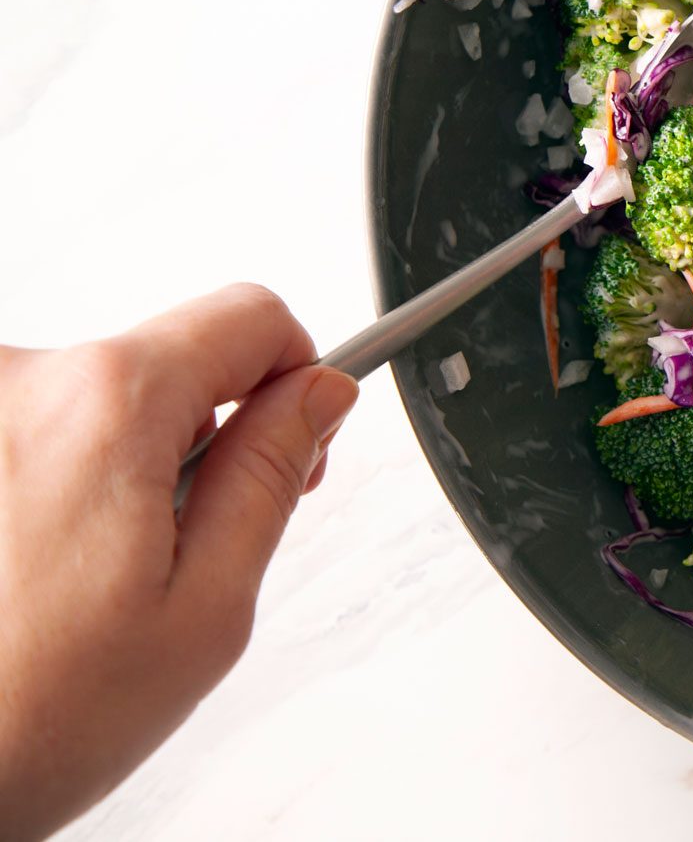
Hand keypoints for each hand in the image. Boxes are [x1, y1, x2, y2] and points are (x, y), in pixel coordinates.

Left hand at [0, 285, 357, 840]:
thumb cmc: (22, 723)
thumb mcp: (204, 610)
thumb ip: (270, 476)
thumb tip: (317, 396)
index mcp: (101, 404)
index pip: (249, 315)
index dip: (294, 379)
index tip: (288, 443)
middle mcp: (11, 379)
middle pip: (161, 360)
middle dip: (191, 440)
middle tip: (173, 552)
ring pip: (87, 402)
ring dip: (106, 468)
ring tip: (74, 580)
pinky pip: (23, 431)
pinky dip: (43, 484)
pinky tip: (25, 572)